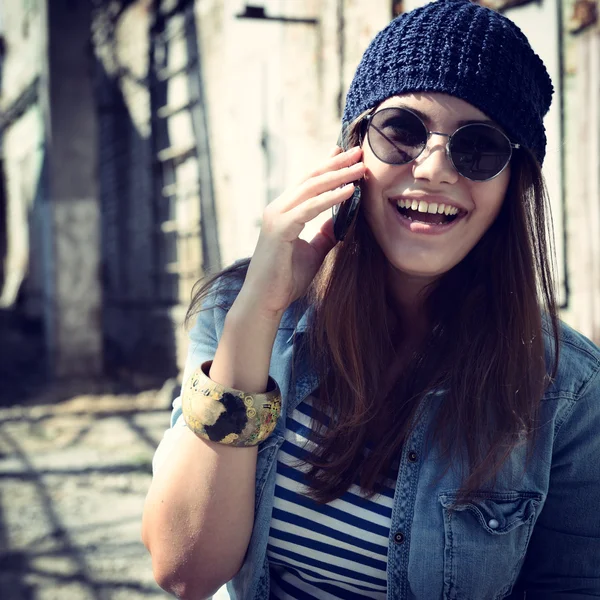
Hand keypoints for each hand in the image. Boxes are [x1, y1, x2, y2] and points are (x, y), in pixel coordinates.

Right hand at [237, 145, 364, 319]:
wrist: (265, 301)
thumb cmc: (286, 279)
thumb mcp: (313, 252)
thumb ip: (324, 235)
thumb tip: (340, 221)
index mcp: (284, 212)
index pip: (308, 183)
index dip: (328, 166)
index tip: (346, 154)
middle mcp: (278, 208)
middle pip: (311, 179)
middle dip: (337, 164)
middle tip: (359, 151)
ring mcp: (276, 216)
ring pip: (311, 188)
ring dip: (339, 175)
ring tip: (361, 167)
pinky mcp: (280, 228)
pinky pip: (310, 208)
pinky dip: (331, 197)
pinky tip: (350, 190)